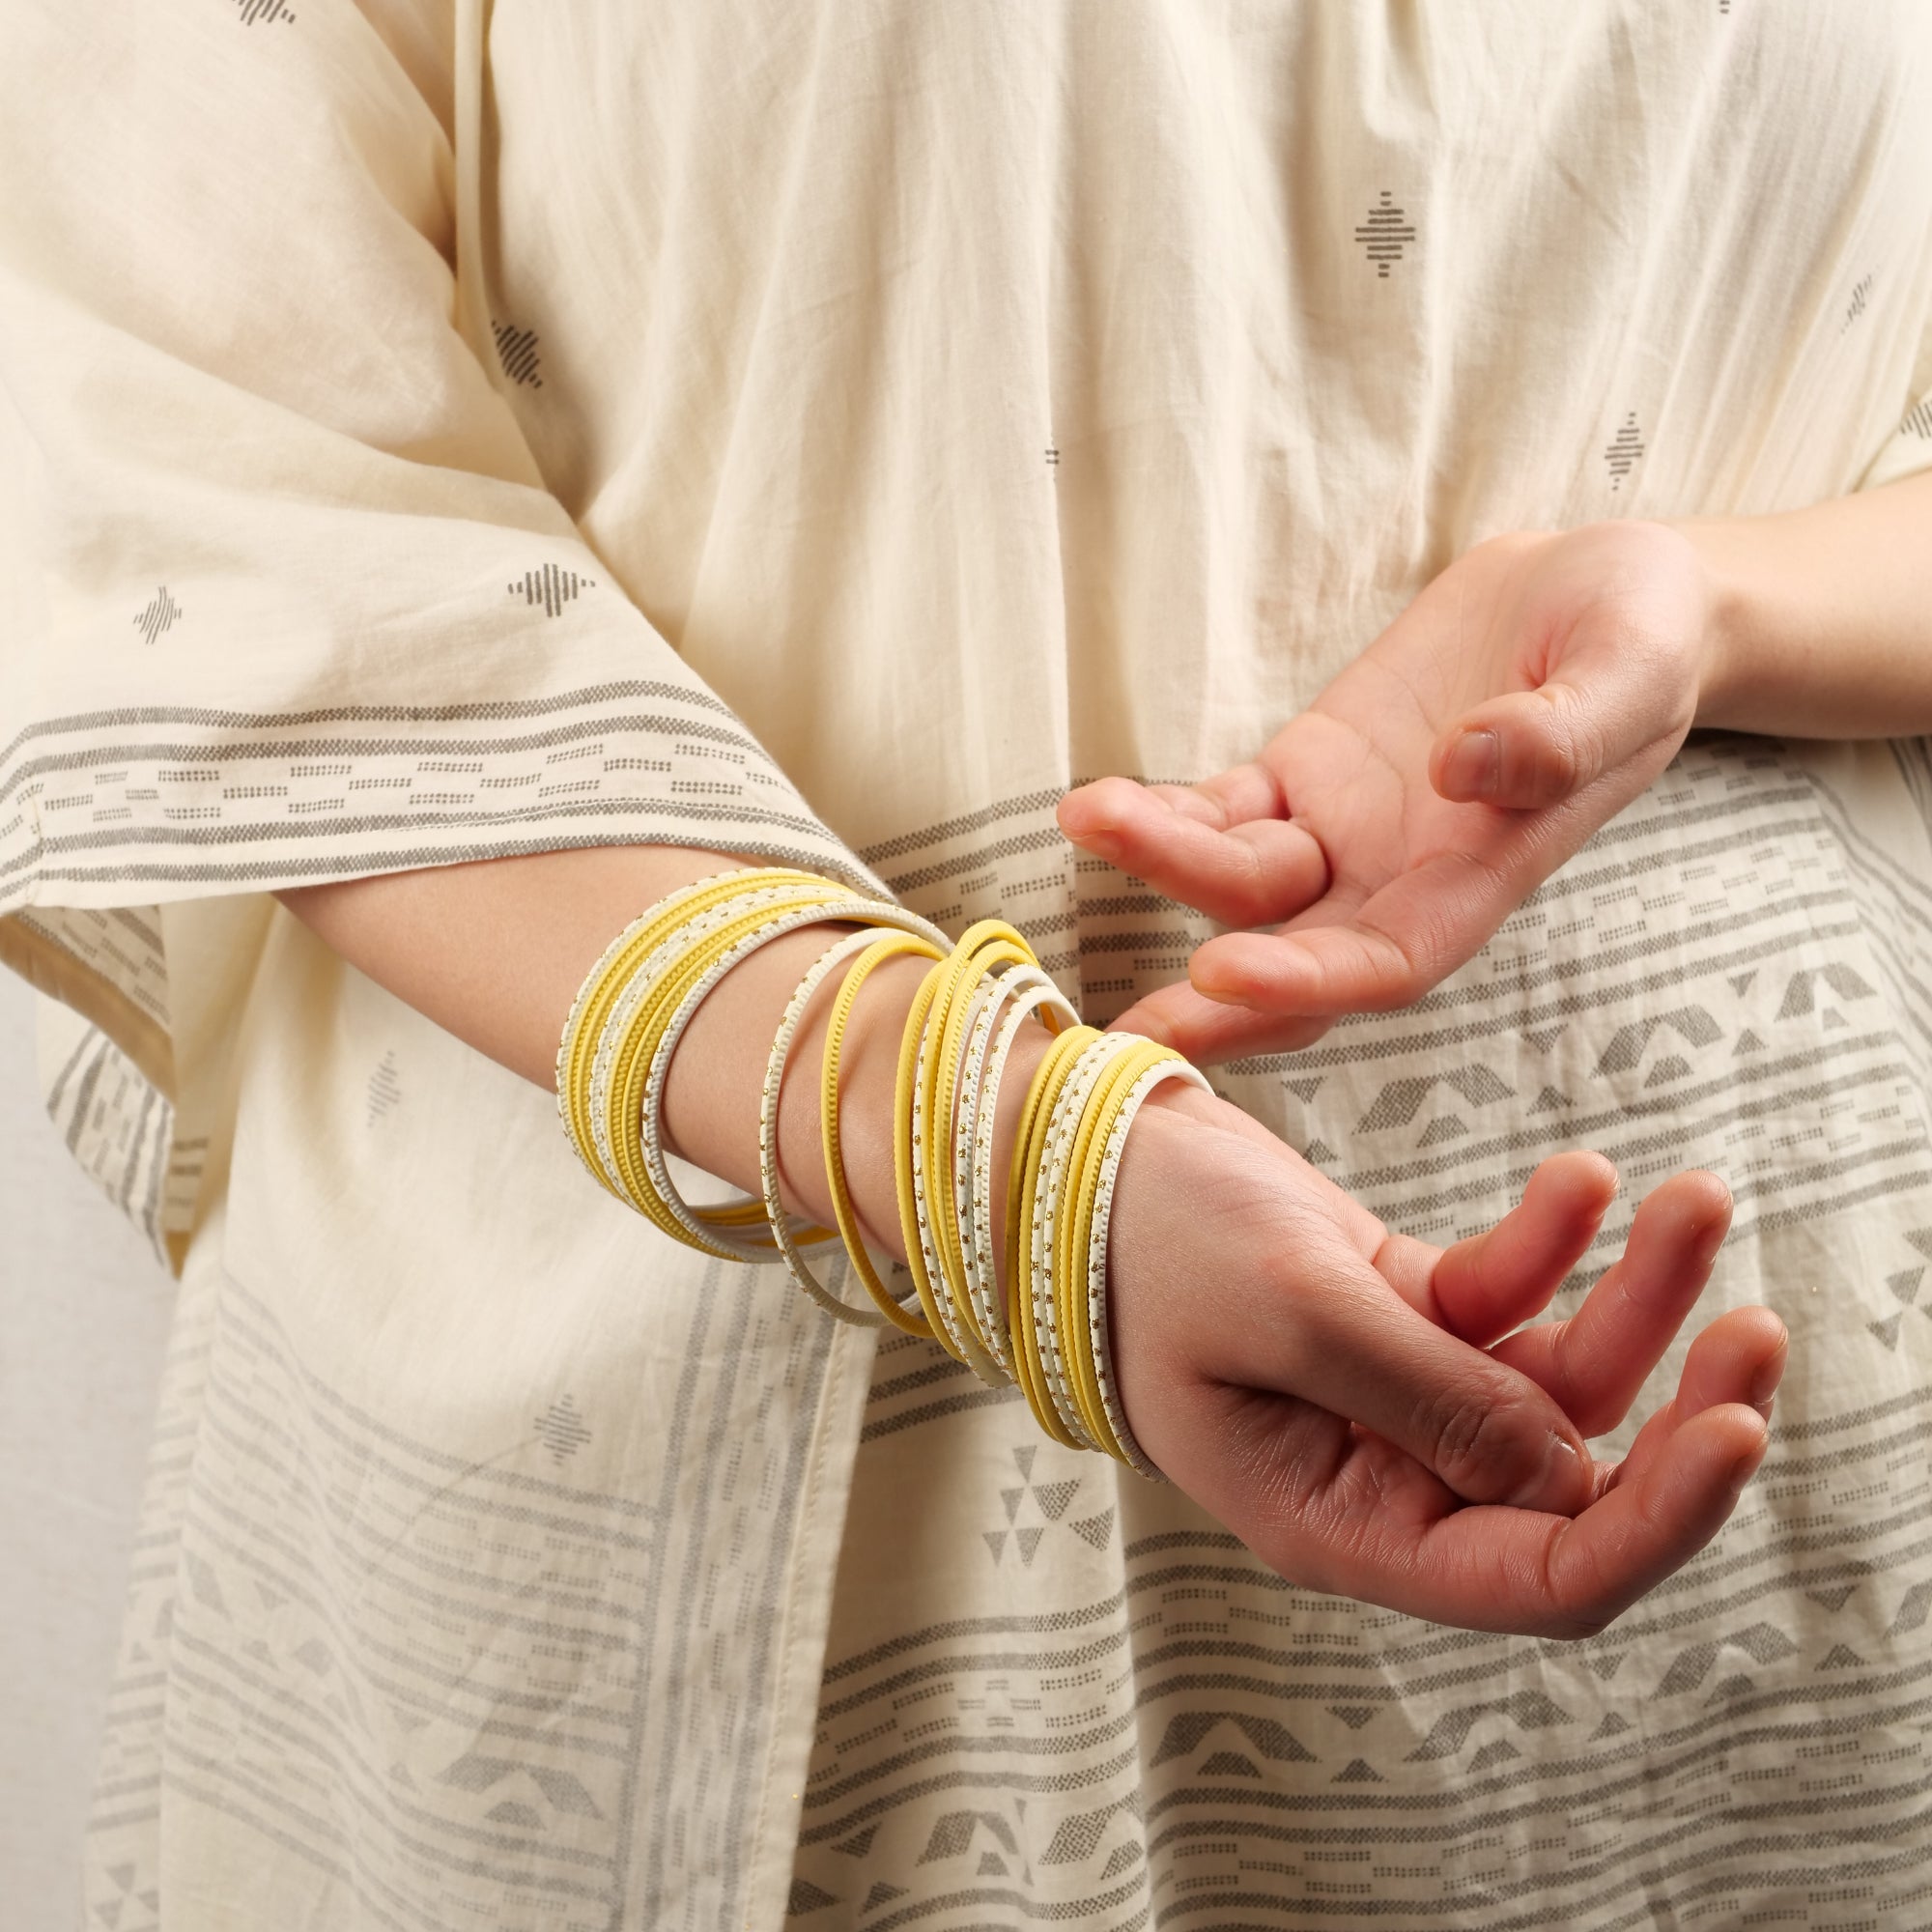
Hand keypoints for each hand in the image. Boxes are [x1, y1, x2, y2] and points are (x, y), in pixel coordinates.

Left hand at [1058, 521, 1712, 1060]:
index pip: (1387, 963)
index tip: (1221, 972)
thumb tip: (1465, 765)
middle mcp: (1401, 877)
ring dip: (1163, 861)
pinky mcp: (1304, 771)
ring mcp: (1344, 829)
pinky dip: (1165, 814)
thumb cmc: (1640, 636)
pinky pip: (1222, 809)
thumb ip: (1562, 732)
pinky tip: (1103, 805)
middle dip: (1209, 999)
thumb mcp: (1629, 669)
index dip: (1304, 978)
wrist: (1599, 593)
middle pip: (1292, 960)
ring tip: (1089, 817)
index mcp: (1482, 878)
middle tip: (1119, 1032)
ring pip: (1239, 880)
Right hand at [1108, 1091, 1782, 1636]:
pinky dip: (1550, 1241)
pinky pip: (1507, 1297)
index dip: (1650, 1526)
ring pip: (1557, 1377)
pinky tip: (1581, 1178)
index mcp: (1339, 1521)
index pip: (1530, 1577)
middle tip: (1754, 1328)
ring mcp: (1395, 1394)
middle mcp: (1381, 1476)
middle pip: (1569, 1484)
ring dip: (1635, 1297)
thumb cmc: (1146, 1240)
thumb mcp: (1291, 1309)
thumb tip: (1573, 1477)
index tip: (1736, 1429)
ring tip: (1686, 1195)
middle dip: (1675, 1408)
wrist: (1074, 1155)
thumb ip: (1432, 1397)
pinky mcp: (1400, 1313)